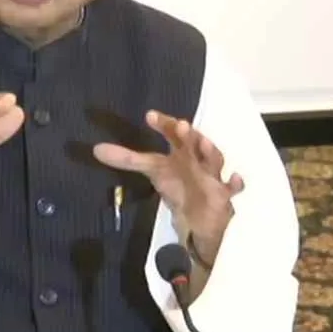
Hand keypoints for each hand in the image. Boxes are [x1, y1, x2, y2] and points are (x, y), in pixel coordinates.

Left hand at [92, 110, 242, 256]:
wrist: (200, 215)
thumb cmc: (178, 184)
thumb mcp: (153, 170)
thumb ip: (126, 159)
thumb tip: (96, 149)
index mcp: (180, 152)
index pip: (172, 134)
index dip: (163, 124)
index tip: (150, 116)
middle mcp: (196, 158)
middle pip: (195, 143)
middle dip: (190, 135)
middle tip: (183, 126)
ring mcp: (212, 174)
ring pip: (215, 160)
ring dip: (210, 151)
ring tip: (202, 144)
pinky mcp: (224, 194)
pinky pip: (233, 187)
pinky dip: (236, 183)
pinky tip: (236, 179)